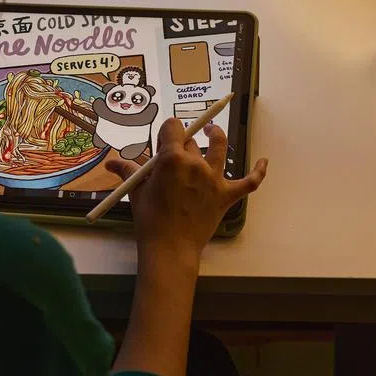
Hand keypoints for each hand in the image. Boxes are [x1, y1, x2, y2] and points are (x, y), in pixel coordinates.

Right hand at [106, 118, 267, 263]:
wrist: (169, 248)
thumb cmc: (150, 219)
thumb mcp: (137, 191)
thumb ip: (128, 171)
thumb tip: (110, 164)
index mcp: (171, 158)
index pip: (172, 127)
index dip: (167, 131)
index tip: (163, 141)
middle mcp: (195, 163)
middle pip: (192, 140)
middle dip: (183, 143)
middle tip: (174, 157)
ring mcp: (214, 179)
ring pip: (218, 148)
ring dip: (215, 136)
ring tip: (211, 132)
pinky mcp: (226, 195)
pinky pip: (249, 181)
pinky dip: (258, 171)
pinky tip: (264, 162)